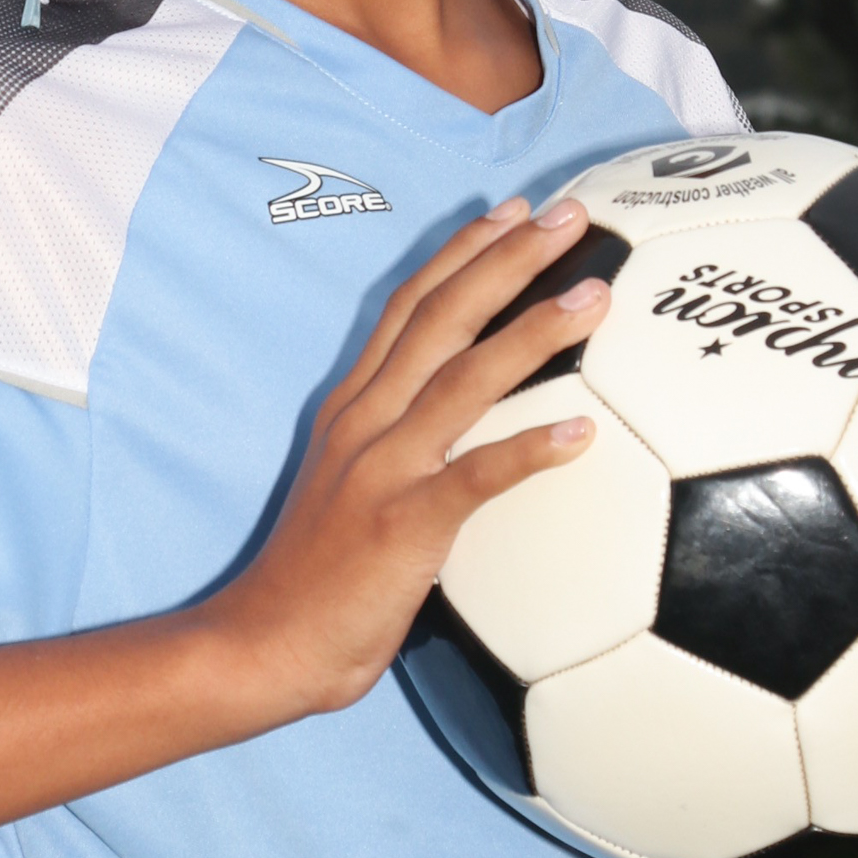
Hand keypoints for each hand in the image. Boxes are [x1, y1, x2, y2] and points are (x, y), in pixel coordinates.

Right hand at [211, 197, 604, 720]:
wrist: (263, 645)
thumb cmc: (318, 579)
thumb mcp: (352, 486)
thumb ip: (402, 447)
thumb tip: (471, 432)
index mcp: (354, 407)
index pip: (412, 306)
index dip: (464, 252)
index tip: (515, 212)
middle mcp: (366, 421)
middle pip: (442, 317)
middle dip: (507, 259)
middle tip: (569, 215)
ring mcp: (382, 469)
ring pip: (465, 380)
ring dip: (533, 331)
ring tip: (594, 297)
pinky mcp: (401, 525)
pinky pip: (475, 479)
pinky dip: (529, 451)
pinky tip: (584, 434)